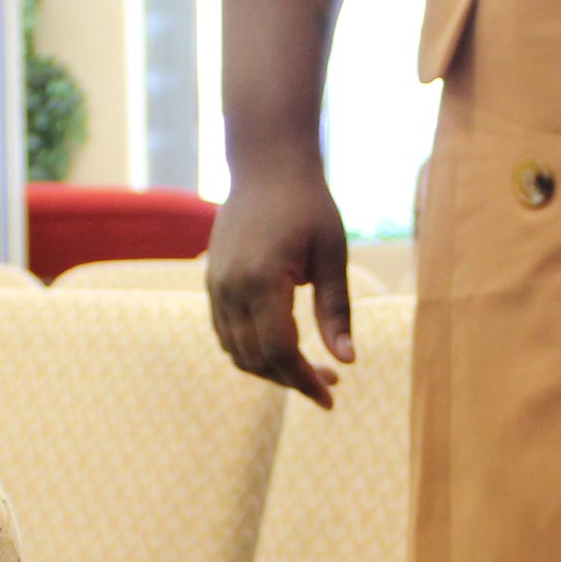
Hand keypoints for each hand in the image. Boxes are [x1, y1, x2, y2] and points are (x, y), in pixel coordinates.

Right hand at [204, 165, 353, 405]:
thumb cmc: (309, 206)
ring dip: (271, 370)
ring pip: (237, 352)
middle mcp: (231, 287)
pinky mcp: (212, 284)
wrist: (266, 166)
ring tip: (309, 369)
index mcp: (263, 279)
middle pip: (255, 359)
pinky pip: (226, 334)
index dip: (304, 379)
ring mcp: (216, 286)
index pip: (279, 350)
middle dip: (292, 379)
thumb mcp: (333, 255)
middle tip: (330, 382)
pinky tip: (283, 348)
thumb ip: (337, 310)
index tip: (331, 395)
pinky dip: (252, 351)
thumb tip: (348, 360)